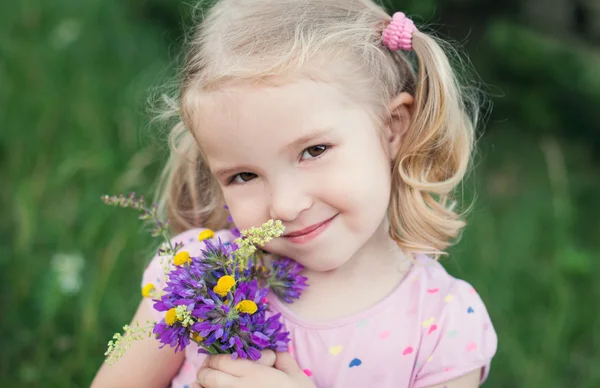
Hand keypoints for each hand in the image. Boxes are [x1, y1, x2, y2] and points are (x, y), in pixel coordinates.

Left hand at [194, 350, 314, 387]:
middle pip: (208, 375)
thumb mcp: (298, 378)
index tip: (216, 360)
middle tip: (208, 371)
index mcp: (254, 374)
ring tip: (202, 384)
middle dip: (205, 371)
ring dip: (201, 385)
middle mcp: (239, 387)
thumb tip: (278, 352)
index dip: (214, 358)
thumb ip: (285, 361)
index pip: (221, 360)